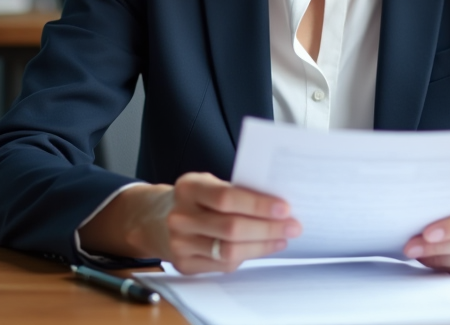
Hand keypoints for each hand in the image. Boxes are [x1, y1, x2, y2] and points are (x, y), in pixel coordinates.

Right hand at [77, 172, 301, 273]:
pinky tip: (264, 247)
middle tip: (293, 225)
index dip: (258, 204)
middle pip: (231, 228)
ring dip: (262, 245)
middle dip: (268, 228)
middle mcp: (180, 217)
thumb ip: (235, 191)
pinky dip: (248, 256)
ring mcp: (180, 244)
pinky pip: (223, 265)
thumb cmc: (193, 198)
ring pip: (229, 251)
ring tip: (282, 237)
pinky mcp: (184, 265)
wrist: (155, 219)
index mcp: (188, 188)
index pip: (226, 197)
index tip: (285, 207)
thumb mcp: (207, 183)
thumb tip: (277, 203)